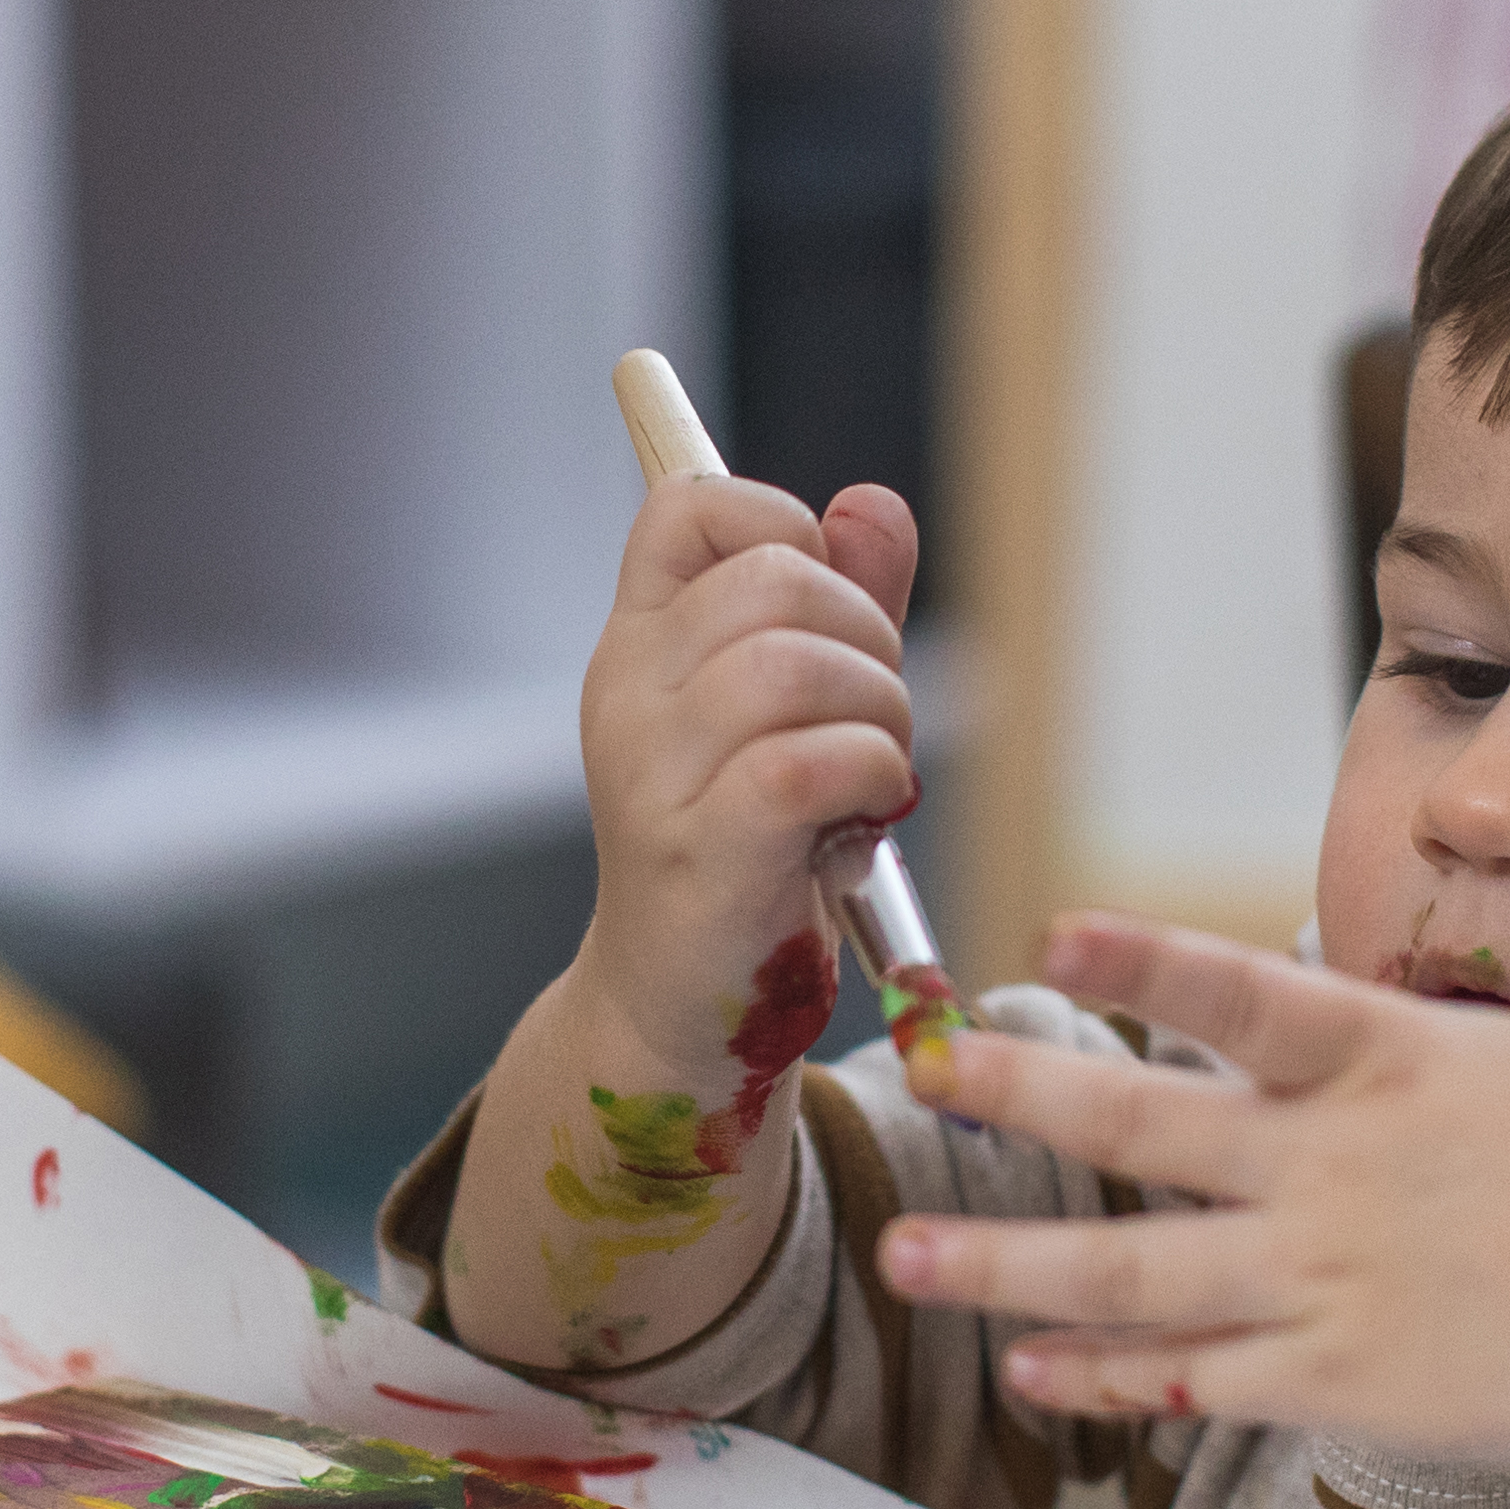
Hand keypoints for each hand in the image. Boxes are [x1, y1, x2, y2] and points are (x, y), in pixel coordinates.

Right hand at [567, 464, 917, 1072]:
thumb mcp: (794, 708)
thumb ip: (841, 601)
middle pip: (773, 578)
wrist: (684, 1004)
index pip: (685, 505)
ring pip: (794, 663)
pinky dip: (874, 771)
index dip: (781, 523)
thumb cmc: (749, 851)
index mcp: (639, 644)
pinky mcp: (701, 851)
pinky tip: (872, 810)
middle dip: (868, 632)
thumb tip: (872, 504)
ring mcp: (653, 774)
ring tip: (879, 769)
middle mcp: (628, 694)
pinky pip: (808, 762)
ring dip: (881, 709)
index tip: (821, 608)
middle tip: (878, 714)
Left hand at [874, 770, 1509, 1464]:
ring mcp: (1322, 1282)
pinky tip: (1026, 1367)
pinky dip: (1103, 1377)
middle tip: (925, 1075)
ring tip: (904, 1254)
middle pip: (1143, 1131)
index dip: (1145, 966)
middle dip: (1019, 1099)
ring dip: (1008, 1266)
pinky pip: (1192, 1379)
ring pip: (1134, 1274)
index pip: (1245, 999)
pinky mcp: (1332, 1380)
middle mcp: (1333, 1172)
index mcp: (1392, 1066)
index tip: (1047, 936)